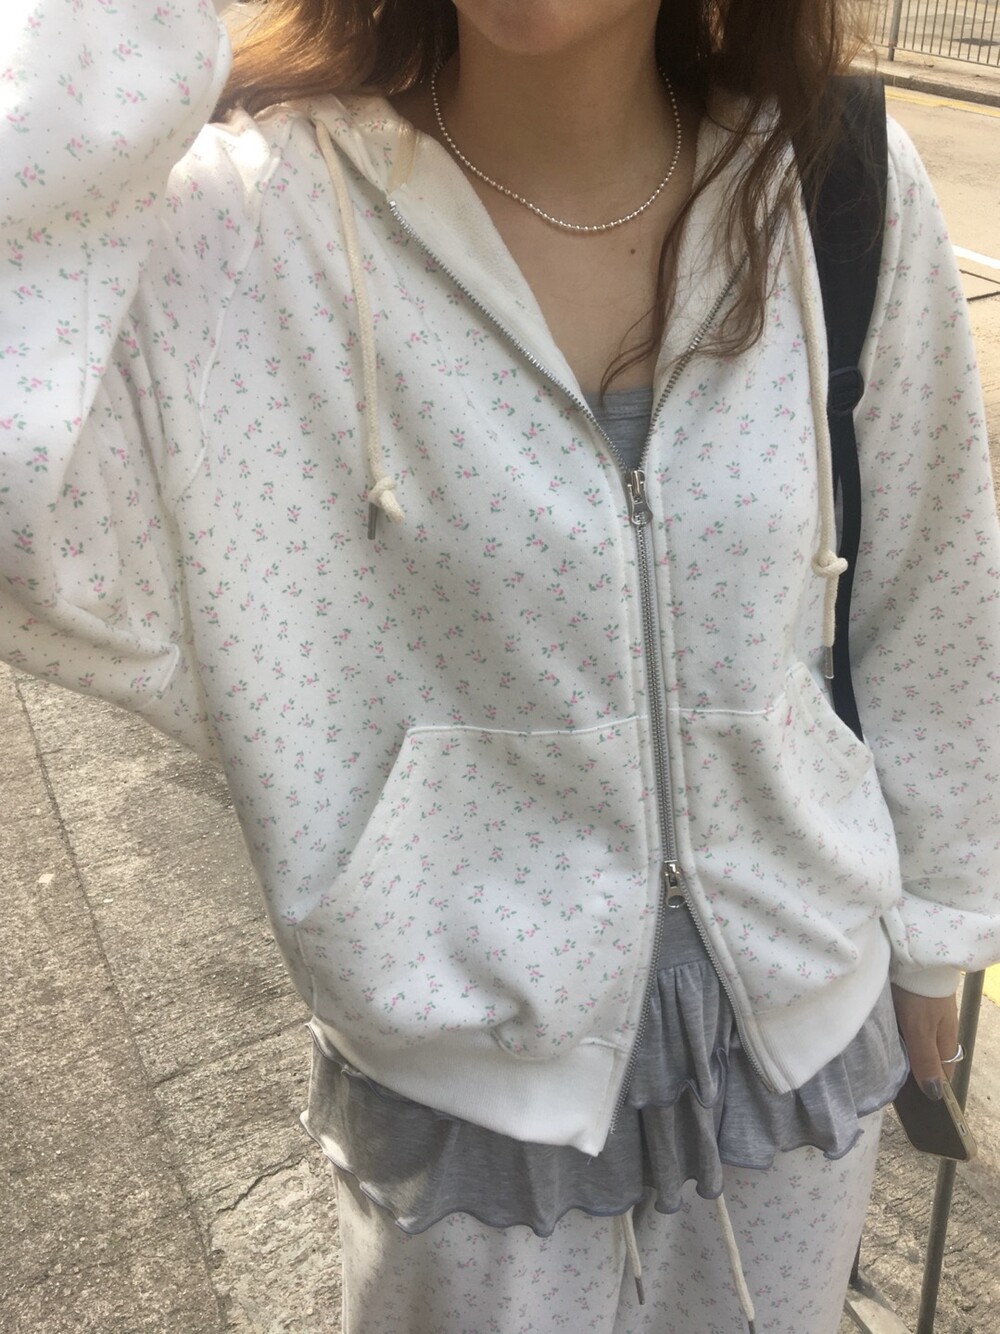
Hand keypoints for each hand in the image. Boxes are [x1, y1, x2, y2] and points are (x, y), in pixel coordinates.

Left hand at [891, 985, 959, 1100]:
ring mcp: (928, 1016)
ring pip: (918, 1042)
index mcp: (947, 1042)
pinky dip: (899, 1035)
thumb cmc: (919, 996)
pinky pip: (908, 1027)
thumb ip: (925, 1059)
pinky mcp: (914, 1003)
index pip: (943, 1074)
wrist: (914, 955)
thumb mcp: (920, 1030)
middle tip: (891, 1084)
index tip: (913, 1101)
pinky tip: (884, 1038)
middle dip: (915, 1072)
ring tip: (883, 1065)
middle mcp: (940, 1031)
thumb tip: (935, 1095)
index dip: (931, 1088)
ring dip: (905, 1053)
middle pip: (929, 1059)